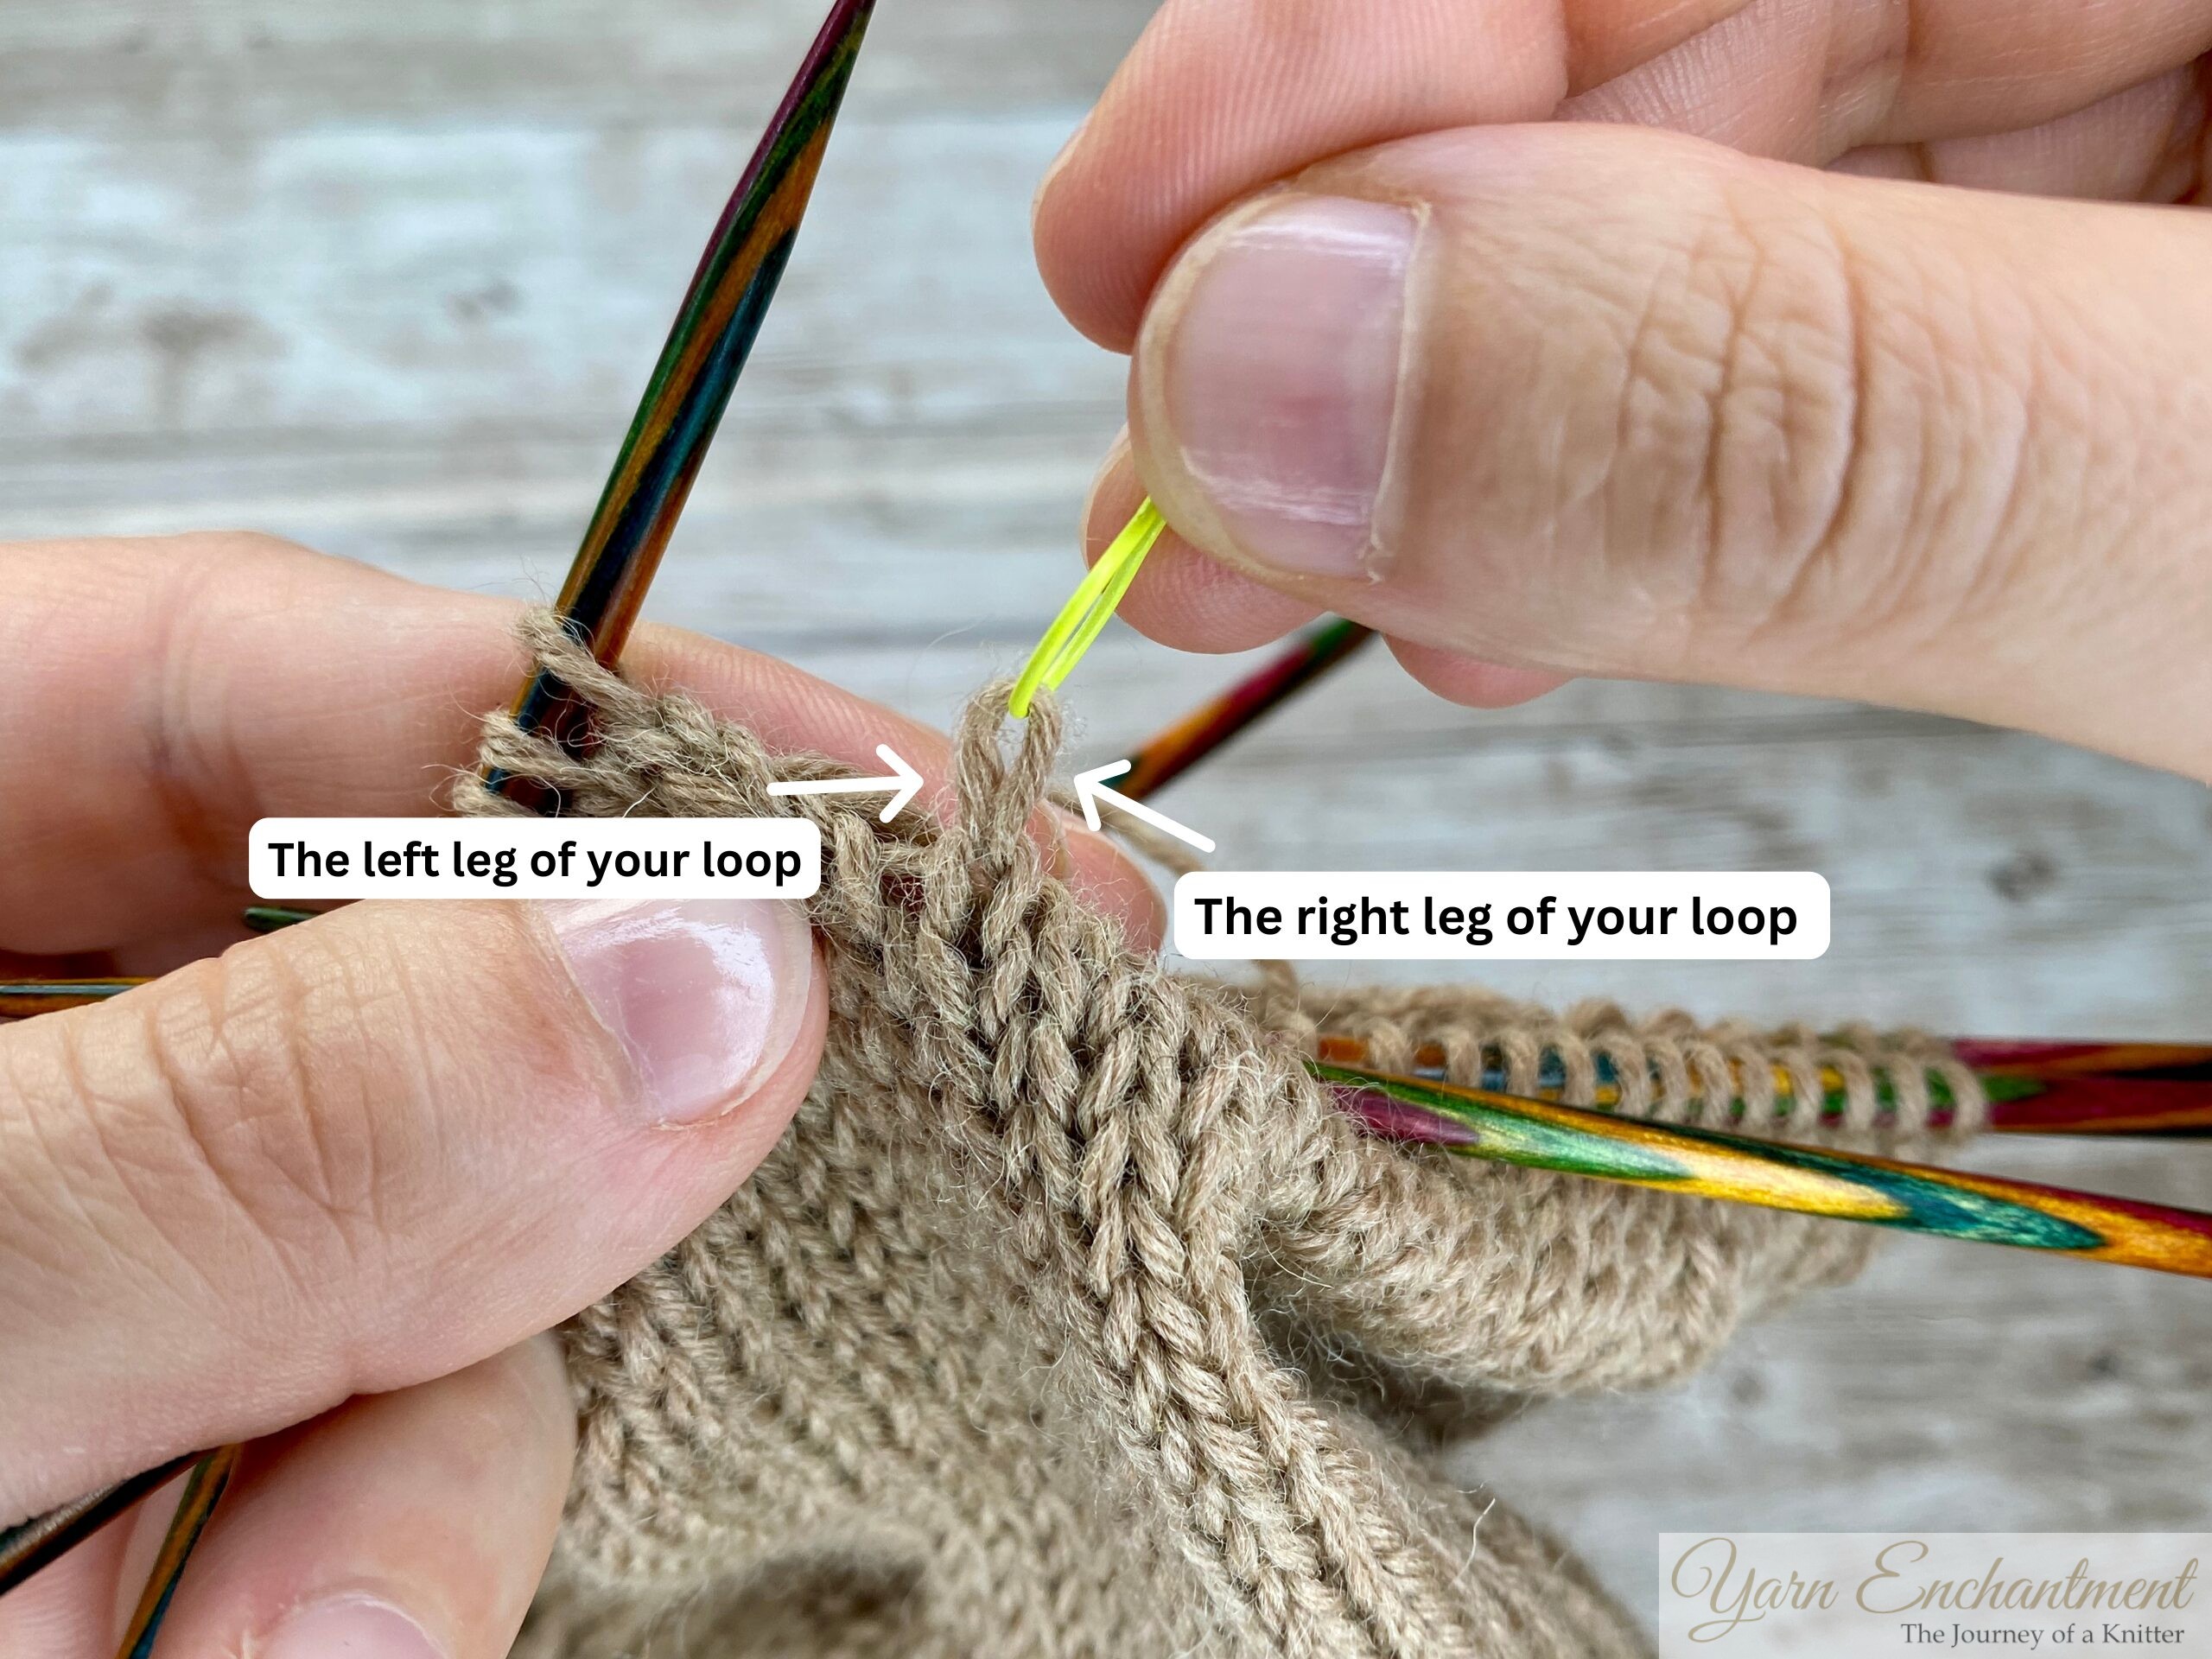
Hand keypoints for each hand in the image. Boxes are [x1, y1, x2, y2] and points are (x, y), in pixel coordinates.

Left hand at [0, 534, 1154, 1658]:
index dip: (631, 722)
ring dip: (441, 1466)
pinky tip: (296, 1655)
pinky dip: (385, 1578)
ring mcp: (132, 1247)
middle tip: (842, 1220)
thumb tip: (715, 972)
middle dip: (583, 1166)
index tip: (935, 821)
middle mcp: (55, 1028)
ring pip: (445, 1264)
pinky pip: (388, 1456)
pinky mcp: (179, 1456)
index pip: (307, 673)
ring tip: (298, 1641)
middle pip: (437, 988)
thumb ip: (272, 1123)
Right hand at [1036, 0, 2211, 777]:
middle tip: (1178, 479)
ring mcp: (2161, 103)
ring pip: (1713, 181)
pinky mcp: (2116, 295)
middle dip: (1382, 255)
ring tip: (1316, 573)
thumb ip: (1785, 425)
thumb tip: (1273, 372)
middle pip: (1661, 11)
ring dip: (1477, 396)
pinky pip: (1821, 323)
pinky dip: (1638, 471)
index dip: (1345, 26)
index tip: (1126, 252)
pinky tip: (1521, 584)